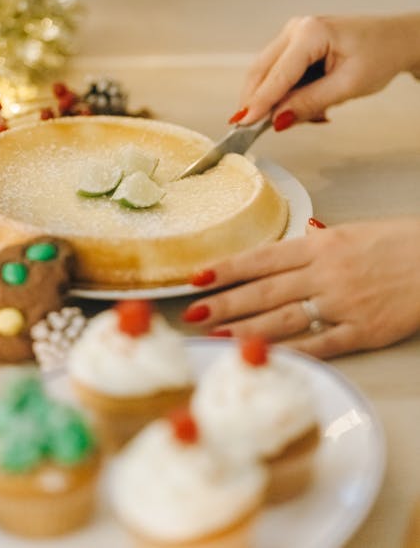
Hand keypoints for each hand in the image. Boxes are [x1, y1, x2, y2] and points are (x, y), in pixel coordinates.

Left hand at [182, 218, 419, 358]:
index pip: (262, 258)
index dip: (226, 268)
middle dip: (224, 302)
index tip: (197, 277)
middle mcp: (325, 274)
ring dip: (245, 329)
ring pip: (283, 318)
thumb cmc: (399, 243)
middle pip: (264, 290)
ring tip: (214, 337)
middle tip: (191, 314)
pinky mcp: (362, 331)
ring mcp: (342, 304)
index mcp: (320, 246)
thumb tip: (295, 239)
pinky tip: (263, 357)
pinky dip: (289, 352)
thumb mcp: (353, 232)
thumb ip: (318, 242)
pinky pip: (319, 345)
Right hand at [231, 14, 419, 127]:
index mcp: (310, 33)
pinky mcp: (294, 45)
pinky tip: (303, 106)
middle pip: (262, 71)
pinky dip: (284, 94)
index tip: (243, 123)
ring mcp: (293, 35)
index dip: (259, 102)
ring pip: (267, 74)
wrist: (396, 41)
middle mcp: (296, 29)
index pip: (277, 74)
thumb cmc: (380, 55)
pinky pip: (278, 74)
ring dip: (274, 100)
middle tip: (252, 129)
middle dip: (258, 102)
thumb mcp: (347, 86)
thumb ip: (310, 102)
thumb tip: (278, 120)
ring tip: (299, 117)